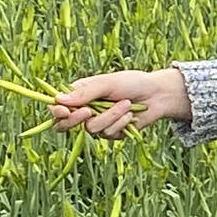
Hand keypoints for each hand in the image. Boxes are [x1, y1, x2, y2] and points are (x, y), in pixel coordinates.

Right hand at [50, 68, 190, 140]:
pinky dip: (121, 123)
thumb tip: (59, 100)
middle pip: (66, 124)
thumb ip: (85, 92)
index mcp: (79, 94)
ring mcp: (97, 123)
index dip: (57, 112)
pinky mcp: (111, 133)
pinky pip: (109, 134)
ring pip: (91, 129)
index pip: (58, 107)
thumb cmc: (132, 83)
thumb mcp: (108, 83)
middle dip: (76, 120)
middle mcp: (85, 110)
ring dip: (111, 116)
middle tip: (89, 112)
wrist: (158, 95)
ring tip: (127, 104)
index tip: (64, 111)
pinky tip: (131, 115)